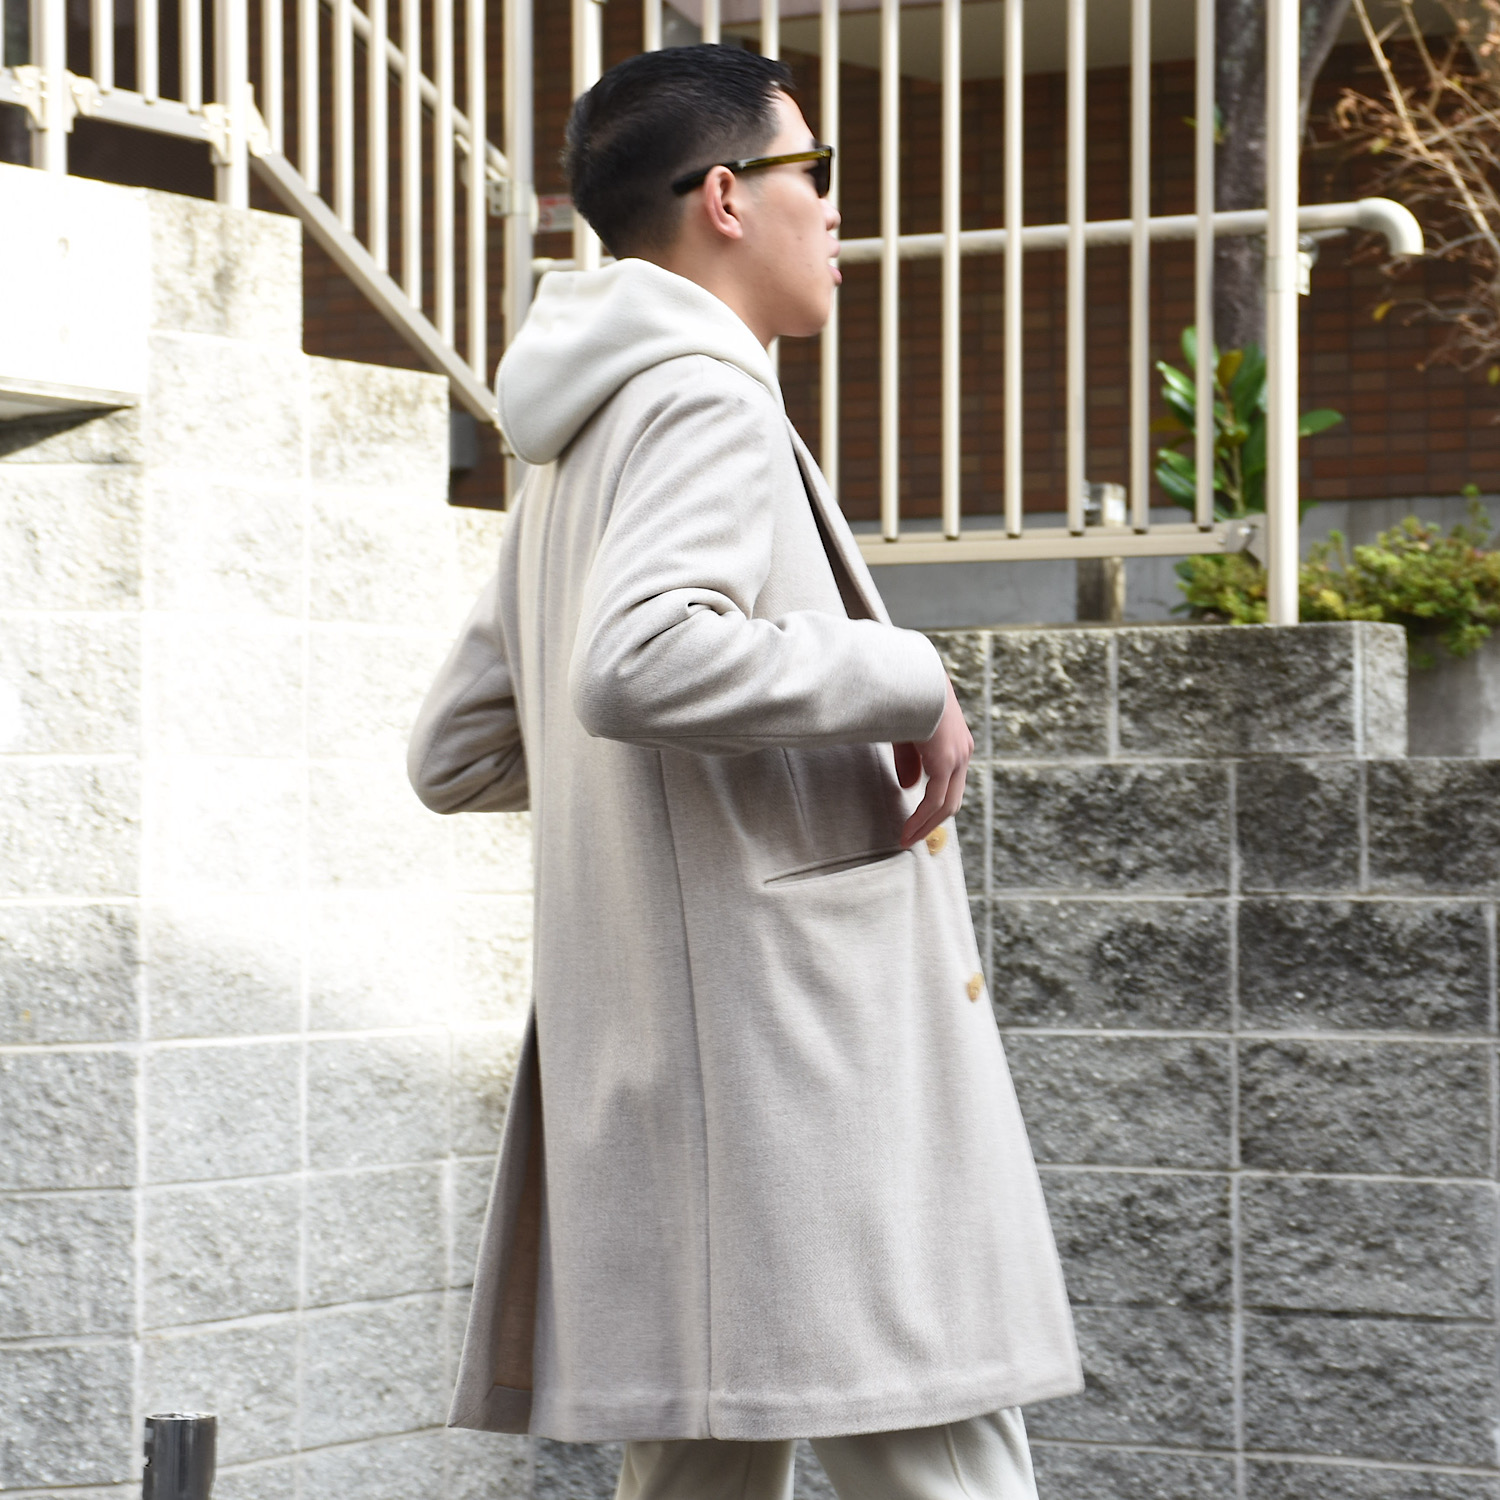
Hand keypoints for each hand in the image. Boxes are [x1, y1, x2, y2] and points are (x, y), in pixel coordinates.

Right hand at [894, 677, 972, 849]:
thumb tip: (910, 787)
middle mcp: (963, 752)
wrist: (911, 674)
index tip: (916, 822)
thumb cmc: (906, 697)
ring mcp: (958, 756)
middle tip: (912, 838)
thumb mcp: (907, 734)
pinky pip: (936, 799)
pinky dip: (922, 817)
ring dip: (926, 825)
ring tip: (907, 839)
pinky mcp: (947, 759)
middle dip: (932, 822)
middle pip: (953, 800)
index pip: (950, 785)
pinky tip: (908, 828)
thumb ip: (911, 761)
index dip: (934, 807)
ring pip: (946, 804)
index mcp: (956, 744)